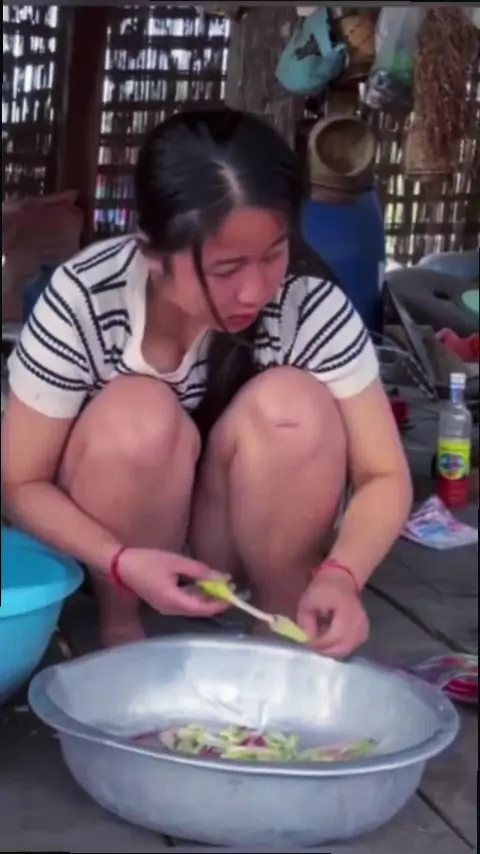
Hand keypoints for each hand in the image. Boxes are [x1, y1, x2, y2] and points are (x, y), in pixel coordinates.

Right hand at [116, 548, 230, 618]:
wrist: (120, 566)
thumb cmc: (148, 561)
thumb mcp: (176, 562)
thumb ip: (200, 571)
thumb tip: (222, 578)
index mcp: (174, 601)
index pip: (204, 608)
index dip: (221, 603)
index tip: (235, 593)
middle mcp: (170, 610)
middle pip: (199, 610)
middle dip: (216, 600)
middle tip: (232, 587)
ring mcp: (166, 608)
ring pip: (192, 607)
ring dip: (207, 598)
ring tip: (221, 584)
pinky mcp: (163, 603)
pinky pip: (184, 603)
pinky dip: (196, 596)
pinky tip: (204, 585)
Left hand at [296, 567, 368, 658]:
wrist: (343, 578)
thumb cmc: (323, 588)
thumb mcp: (308, 601)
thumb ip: (306, 621)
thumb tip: (308, 639)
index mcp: (345, 613)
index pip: (333, 637)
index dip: (319, 644)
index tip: (307, 642)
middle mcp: (357, 622)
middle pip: (342, 648)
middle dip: (325, 650)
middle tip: (313, 645)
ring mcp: (363, 627)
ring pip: (348, 649)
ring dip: (333, 650)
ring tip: (322, 641)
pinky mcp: (364, 630)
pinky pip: (353, 645)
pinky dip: (341, 647)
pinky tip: (332, 640)